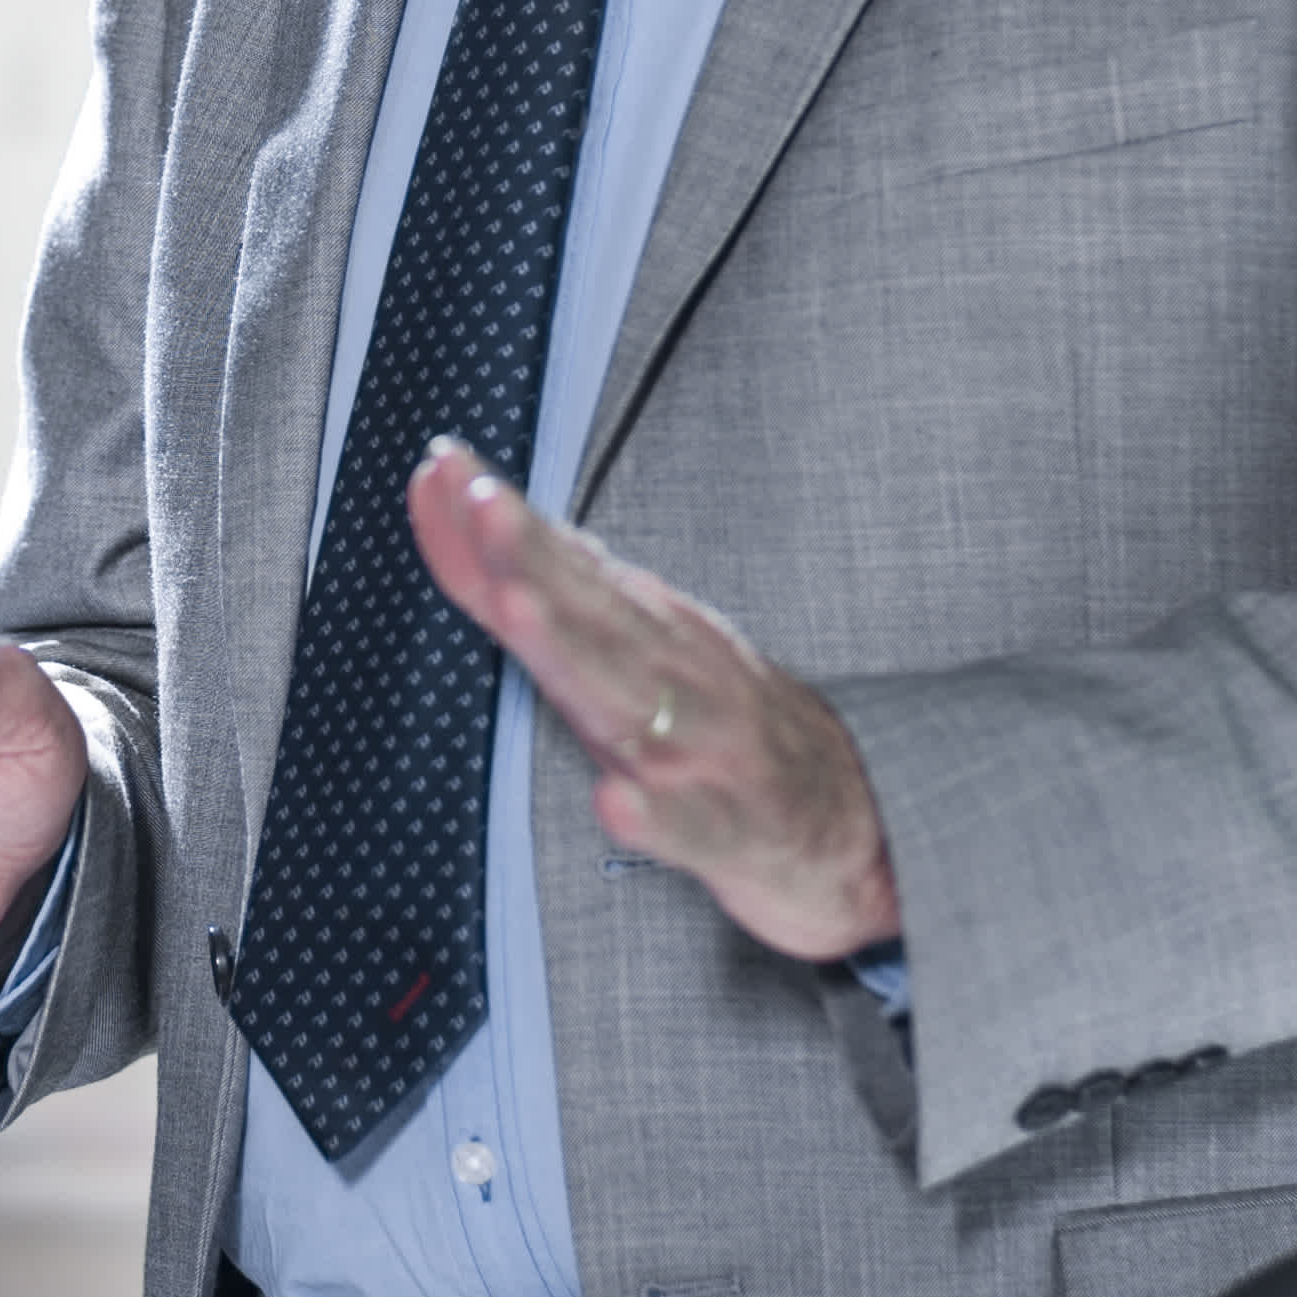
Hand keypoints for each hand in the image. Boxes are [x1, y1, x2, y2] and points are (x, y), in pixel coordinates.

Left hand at [408, 441, 902, 961]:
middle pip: (592, 610)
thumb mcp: (627, 640)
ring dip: (575, 653)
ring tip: (517, 610)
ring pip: (635, 702)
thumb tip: (455, 494)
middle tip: (479, 499)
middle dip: (531, 556)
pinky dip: (656, 818)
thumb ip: (538, 579)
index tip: (443, 465)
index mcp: (643, 626)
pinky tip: (615, 805)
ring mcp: (707, 750)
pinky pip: (694, 826)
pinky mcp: (737, 831)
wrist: (854, 816)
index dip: (497, 524)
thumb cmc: (715, 720)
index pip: (559, 564)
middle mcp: (674, 672)